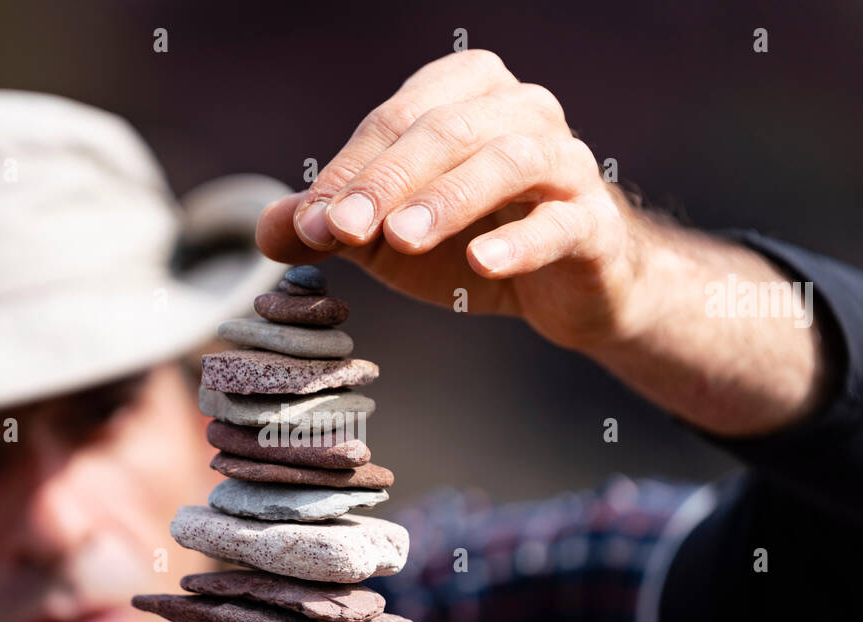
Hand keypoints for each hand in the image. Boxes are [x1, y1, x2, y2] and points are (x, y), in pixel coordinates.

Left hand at [255, 49, 652, 351]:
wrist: (567, 288)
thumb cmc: (473, 241)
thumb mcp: (390, 235)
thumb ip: (334, 225)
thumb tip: (268, 230)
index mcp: (466, 93)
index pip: (396, 120)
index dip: (350, 170)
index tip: (311, 223)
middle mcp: (521, 110)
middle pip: (446, 130)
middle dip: (386, 181)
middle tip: (342, 230)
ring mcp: (566, 161)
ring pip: (507, 162)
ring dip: (447, 199)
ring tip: (402, 240)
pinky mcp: (594, 221)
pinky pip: (562, 222)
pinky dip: (522, 241)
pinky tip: (482, 264)